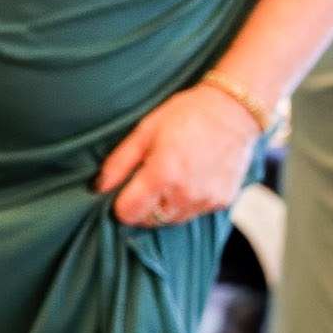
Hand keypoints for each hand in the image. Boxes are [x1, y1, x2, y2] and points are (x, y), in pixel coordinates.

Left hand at [96, 85, 259, 227]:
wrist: (233, 110)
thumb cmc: (186, 115)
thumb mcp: (144, 132)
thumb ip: (118, 163)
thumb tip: (98, 188)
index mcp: (162, 176)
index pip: (128, 214)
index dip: (120, 204)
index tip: (123, 191)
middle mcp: (185, 194)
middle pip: (149, 221)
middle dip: (142, 206)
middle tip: (147, 181)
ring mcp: (206, 200)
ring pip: (171, 220)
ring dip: (164, 207)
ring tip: (170, 178)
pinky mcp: (222, 202)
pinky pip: (194, 213)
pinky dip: (187, 203)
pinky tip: (190, 179)